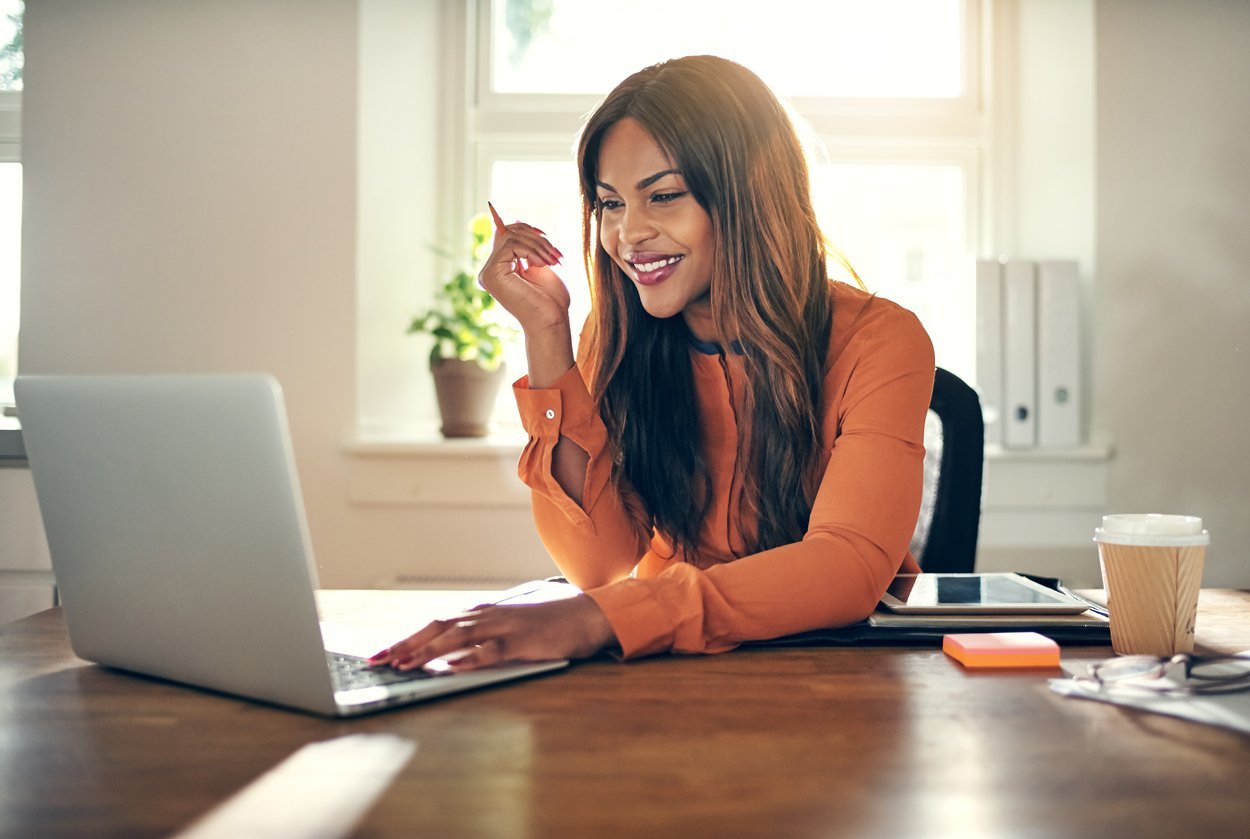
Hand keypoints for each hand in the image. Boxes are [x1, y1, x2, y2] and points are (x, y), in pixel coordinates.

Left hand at [368, 594, 616, 672]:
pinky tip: (452, 667)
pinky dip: (470, 658)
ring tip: (404, 664)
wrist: (586, 616)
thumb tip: (447, 655)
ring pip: (458, 637)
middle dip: (406, 644)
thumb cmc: (547, 625)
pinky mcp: (522, 641)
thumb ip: (480, 637)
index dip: (406, 638)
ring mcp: (504, 627)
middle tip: (378, 661)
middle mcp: (487, 616)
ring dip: (428, 651)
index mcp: (481, 613)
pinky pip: (491, 650)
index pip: (435, 624)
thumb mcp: (508, 628)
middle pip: (438, 626)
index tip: (380, 654)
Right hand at [478, 203, 571, 333]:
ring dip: (538, 245)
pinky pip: (510, 244)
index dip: (525, 228)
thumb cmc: (551, 300)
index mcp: (500, 269)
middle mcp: (489, 271)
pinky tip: (541, 264)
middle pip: (508, 232)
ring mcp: (488, 273)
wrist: (552, 321)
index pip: (505, 234)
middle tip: (556, 254)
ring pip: (511, 236)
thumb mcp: (540, 265)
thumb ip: (527, 247)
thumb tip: (516, 221)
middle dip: (536, 238)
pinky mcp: (492, 273)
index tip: (545, 236)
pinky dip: (532, 250)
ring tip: (553, 261)